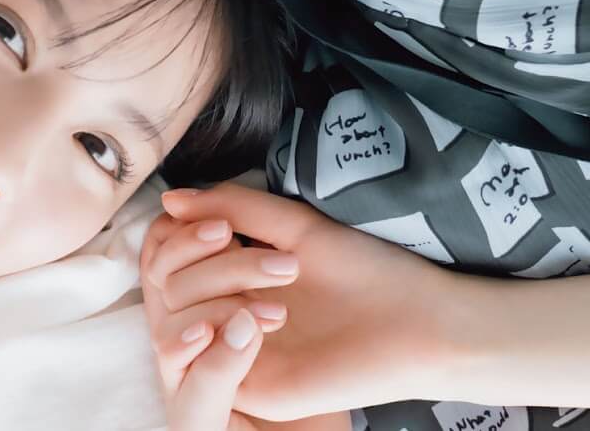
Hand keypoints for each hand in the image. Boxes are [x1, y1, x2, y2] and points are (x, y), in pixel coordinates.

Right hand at [158, 184, 463, 421]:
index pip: (169, 258)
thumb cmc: (367, 272)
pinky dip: (221, 329)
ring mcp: (238, 354)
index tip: (217, 224)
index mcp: (235, 279)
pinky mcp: (255, 389)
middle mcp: (228, 315)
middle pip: (167, 285)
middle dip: (205, 260)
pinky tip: (262, 318)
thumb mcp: (295, 227)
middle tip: (259, 252)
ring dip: (218, 290)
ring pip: (177, 319)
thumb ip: (234, 207)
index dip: (177, 236)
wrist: (422, 322)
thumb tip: (170, 200)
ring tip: (281, 292)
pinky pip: (204, 360)